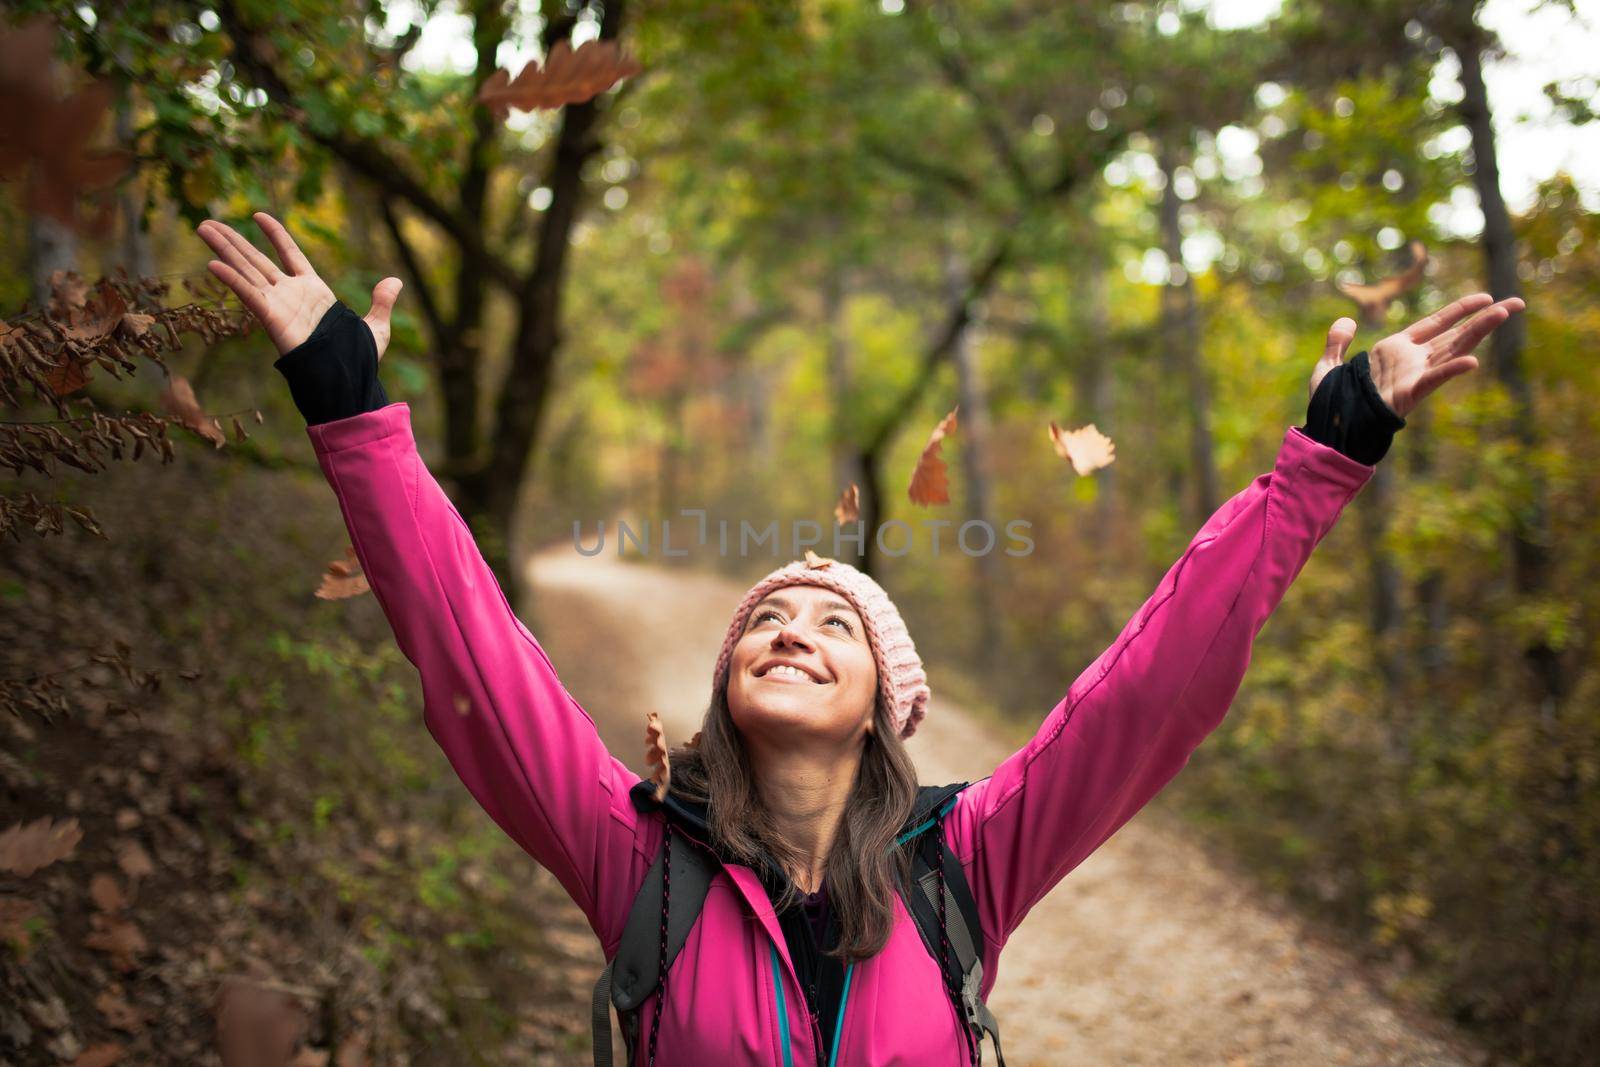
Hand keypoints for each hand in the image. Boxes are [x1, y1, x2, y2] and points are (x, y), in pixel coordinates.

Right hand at [194, 211, 402, 358]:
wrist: (346, 382)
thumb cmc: (357, 360)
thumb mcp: (376, 327)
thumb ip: (381, 303)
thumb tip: (395, 281)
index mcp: (313, 290)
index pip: (290, 254)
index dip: (275, 235)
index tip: (258, 215)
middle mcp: (290, 293)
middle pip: (256, 259)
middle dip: (233, 240)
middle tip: (207, 222)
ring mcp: (279, 303)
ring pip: (246, 269)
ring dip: (224, 249)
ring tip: (202, 227)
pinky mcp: (272, 317)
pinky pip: (249, 294)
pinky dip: (232, 280)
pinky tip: (213, 264)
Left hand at [1308, 293, 1526, 418]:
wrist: (1328, 432)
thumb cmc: (1330, 404)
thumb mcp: (1328, 366)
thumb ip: (1337, 343)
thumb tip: (1346, 322)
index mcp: (1395, 350)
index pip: (1435, 323)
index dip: (1459, 310)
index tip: (1484, 297)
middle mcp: (1411, 361)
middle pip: (1455, 334)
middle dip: (1485, 319)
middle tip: (1517, 303)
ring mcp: (1413, 376)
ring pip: (1453, 351)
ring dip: (1479, 333)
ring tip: (1504, 314)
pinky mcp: (1409, 394)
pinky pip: (1434, 380)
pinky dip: (1451, 371)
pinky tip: (1473, 361)